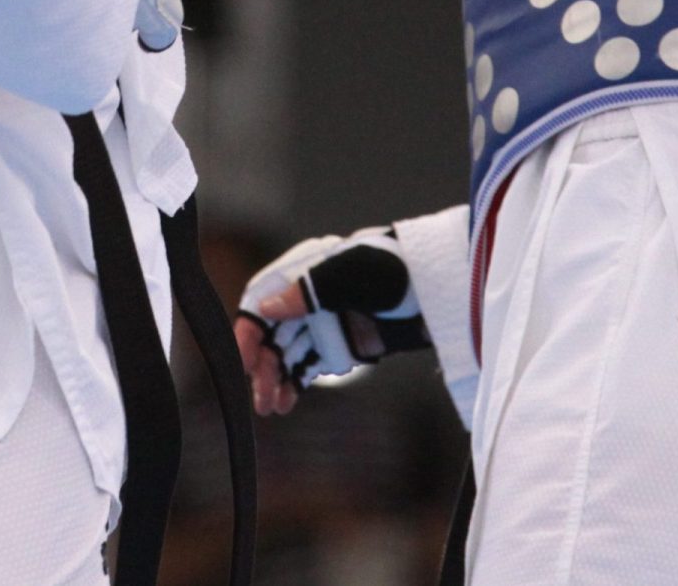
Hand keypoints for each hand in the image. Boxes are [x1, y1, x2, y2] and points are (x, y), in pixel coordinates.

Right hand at [235, 227, 430, 415]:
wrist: (434, 289)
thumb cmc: (393, 271)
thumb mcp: (351, 275)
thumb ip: (309, 291)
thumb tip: (265, 307)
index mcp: (303, 272)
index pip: (261, 298)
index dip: (248, 329)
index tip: (243, 360)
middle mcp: (307, 299)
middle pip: (271, 333)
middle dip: (262, 363)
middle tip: (260, 396)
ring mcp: (323, 324)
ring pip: (286, 354)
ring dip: (274, 378)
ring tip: (270, 406)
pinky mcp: (340, 346)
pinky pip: (308, 367)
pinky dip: (294, 384)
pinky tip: (286, 402)